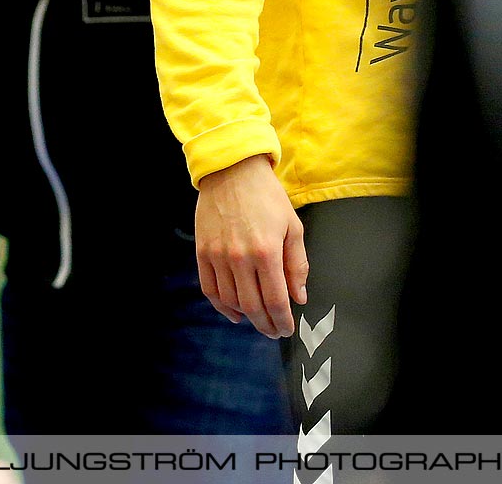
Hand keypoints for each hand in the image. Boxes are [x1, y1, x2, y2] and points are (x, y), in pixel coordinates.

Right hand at [194, 155, 307, 338]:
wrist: (233, 171)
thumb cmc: (268, 197)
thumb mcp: (292, 226)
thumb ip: (297, 264)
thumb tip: (299, 297)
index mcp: (267, 251)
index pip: (276, 300)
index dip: (283, 320)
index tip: (287, 329)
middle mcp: (240, 258)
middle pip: (253, 306)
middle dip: (266, 325)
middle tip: (275, 331)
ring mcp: (218, 256)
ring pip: (231, 301)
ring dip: (246, 317)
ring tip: (259, 320)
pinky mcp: (202, 253)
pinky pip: (210, 290)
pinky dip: (222, 307)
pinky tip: (234, 313)